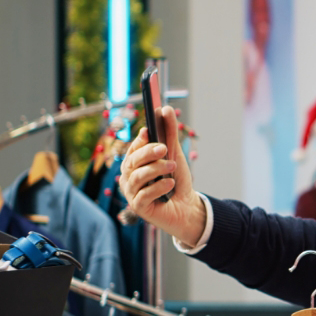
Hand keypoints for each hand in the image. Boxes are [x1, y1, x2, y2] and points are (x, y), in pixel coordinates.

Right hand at [118, 106, 205, 246]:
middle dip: (148, 152)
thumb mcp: (175, 154)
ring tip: (173, 166)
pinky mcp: (138, 207)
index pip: (133, 148)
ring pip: (138, 176)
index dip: (140, 140)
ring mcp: (132, 192)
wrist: (186, 207)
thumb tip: (165, 108)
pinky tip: (170, 184)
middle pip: (132, 161)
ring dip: (156, 169)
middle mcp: (129, 176)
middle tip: (164, 148)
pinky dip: (158, 187)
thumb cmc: (177, 179)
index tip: (149, 130)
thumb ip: (169, 133)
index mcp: (135, 162)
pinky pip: (144, 195)